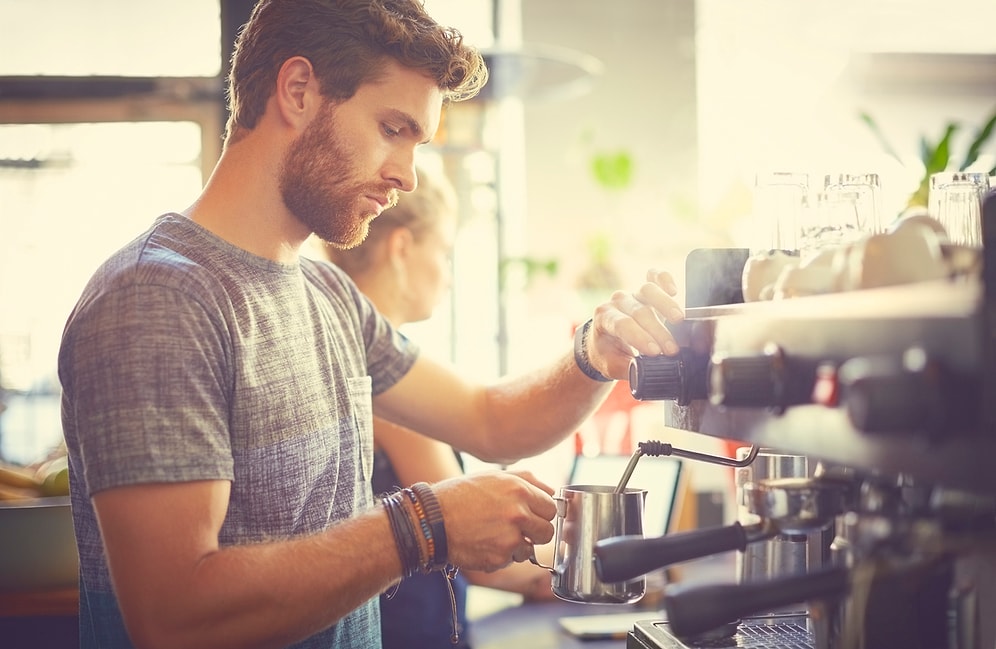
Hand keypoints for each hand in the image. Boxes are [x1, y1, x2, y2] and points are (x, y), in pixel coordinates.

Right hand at [432, 470, 555, 571]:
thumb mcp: (493, 477)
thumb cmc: (460, 495)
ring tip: (496, 535)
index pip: (551, 508)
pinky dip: (502, 555)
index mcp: (519, 490)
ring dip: (518, 545)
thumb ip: (527, 480)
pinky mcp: (499, 558)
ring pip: (530, 549)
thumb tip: (552, 492)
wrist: (432, 520)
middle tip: (518, 528)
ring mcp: (509, 538)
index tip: (532, 515)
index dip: (541, 512)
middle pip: (547, 531)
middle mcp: (518, 514)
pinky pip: (512, 560)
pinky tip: (485, 543)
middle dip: (535, 532)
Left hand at [587, 268, 683, 379]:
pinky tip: (673, 290)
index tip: (656, 352)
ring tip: (679, 320)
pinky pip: (654, 276)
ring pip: (647, 290)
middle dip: (658, 332)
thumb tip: (646, 371)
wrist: (602, 341)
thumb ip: (629, 368)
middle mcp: (617, 302)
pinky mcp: (644, 290)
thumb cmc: (608, 353)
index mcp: (604, 318)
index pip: (623, 325)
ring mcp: (631, 293)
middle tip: (672, 350)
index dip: (640, 337)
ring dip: (665, 304)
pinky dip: (664, 279)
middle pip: (639, 311)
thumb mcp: (613, 366)